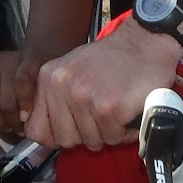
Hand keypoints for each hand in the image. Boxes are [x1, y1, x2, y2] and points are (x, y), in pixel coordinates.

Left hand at [0, 51, 41, 137]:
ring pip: (6, 103)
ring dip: (14, 121)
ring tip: (19, 122)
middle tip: (7, 126)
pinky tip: (27, 114)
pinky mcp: (30, 59)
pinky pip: (23, 86)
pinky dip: (25, 105)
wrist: (43, 57)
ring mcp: (9, 60)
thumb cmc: (16, 81)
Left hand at [24, 21, 181, 149]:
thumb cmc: (114, 58)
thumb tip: (38, 130)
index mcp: (49, 77)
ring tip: (118, 108)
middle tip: (102, 115)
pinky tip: (129, 111)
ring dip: (109, 131)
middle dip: (86, 134)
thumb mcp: (72, 68)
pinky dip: (125, 131)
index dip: (55, 136)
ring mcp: (84, 97)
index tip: (73, 129)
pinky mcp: (108, 107)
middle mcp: (62, 86)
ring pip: (91, 141)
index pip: (35, 130)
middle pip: (65, 140)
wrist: (147, 41)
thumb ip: (54, 97)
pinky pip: (113, 137)